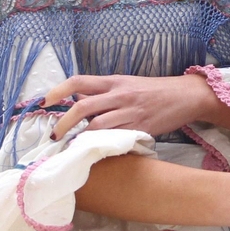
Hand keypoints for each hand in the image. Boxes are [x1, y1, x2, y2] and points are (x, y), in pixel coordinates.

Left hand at [46, 73, 214, 140]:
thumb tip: (78, 99)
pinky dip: (101, 144)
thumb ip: (102, 92)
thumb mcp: (126, 84)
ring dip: (81, 137)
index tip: (44, 101)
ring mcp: (129, 112)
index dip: (58, 90)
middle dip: (64, 123)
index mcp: (113, 81)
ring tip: (71, 146)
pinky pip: (115, 138)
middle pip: (83, 106)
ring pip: (97, 125)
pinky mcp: (140, 128)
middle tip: (55, 135)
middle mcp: (119, 95)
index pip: (79, 81)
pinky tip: (94, 149)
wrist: (185, 96)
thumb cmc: (153, 91)